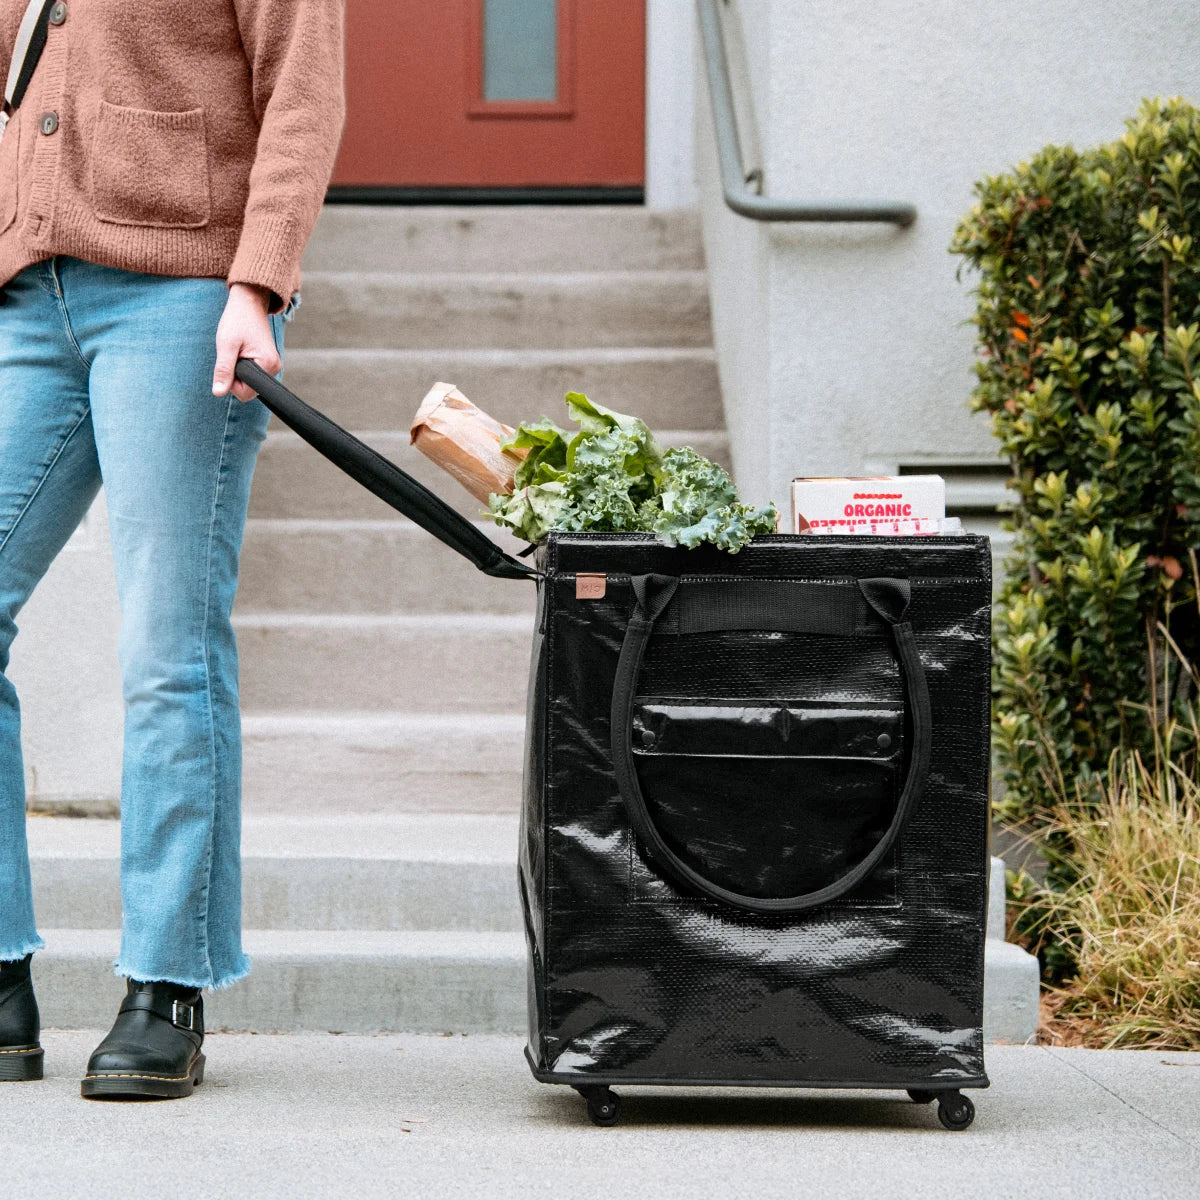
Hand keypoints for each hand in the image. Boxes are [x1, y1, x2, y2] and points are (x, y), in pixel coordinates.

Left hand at [212, 283, 280, 401]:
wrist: (249, 302)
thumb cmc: (237, 320)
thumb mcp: (226, 344)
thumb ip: (223, 370)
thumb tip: (218, 392)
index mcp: (267, 365)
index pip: (246, 393)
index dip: (231, 382)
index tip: (229, 360)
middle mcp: (274, 368)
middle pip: (248, 390)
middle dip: (235, 376)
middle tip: (232, 353)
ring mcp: (272, 366)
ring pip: (249, 383)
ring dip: (238, 370)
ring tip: (237, 350)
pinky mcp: (268, 362)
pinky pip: (252, 375)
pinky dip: (242, 366)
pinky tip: (242, 351)